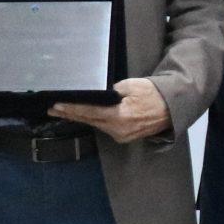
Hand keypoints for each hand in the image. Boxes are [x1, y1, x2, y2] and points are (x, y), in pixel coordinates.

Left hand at [49, 77, 169, 142]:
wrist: (171, 108)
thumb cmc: (152, 93)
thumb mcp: (130, 86)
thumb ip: (111, 92)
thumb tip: (96, 94)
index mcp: (120, 116)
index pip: (90, 111)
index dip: (72, 108)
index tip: (56, 105)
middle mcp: (118, 130)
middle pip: (89, 120)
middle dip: (70, 114)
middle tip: (52, 109)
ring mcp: (121, 136)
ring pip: (95, 125)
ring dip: (80, 117)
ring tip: (63, 111)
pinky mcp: (123, 137)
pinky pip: (104, 128)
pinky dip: (93, 121)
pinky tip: (83, 115)